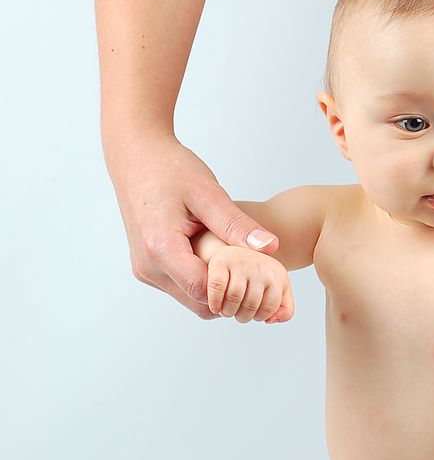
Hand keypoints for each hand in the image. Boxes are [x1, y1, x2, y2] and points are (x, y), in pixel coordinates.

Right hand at [104, 133, 279, 318]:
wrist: (136, 157)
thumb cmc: (170, 169)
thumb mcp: (209, 194)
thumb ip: (237, 225)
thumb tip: (271, 248)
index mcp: (160, 249)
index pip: (205, 292)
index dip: (237, 287)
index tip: (260, 272)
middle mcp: (148, 268)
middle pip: (200, 303)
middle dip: (231, 292)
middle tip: (256, 269)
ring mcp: (146, 271)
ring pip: (192, 299)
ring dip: (218, 287)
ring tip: (238, 259)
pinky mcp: (149, 268)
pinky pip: (183, 287)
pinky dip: (204, 279)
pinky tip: (220, 256)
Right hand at [207, 246, 293, 323]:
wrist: (232, 248)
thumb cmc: (257, 277)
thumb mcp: (278, 289)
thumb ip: (284, 308)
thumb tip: (271, 320)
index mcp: (277, 273)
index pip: (272, 305)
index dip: (261, 316)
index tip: (255, 315)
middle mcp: (261, 265)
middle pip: (252, 304)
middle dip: (243, 316)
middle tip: (238, 314)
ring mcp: (241, 261)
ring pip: (234, 297)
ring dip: (228, 312)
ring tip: (226, 311)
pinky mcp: (220, 260)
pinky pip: (218, 286)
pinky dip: (215, 302)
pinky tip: (215, 307)